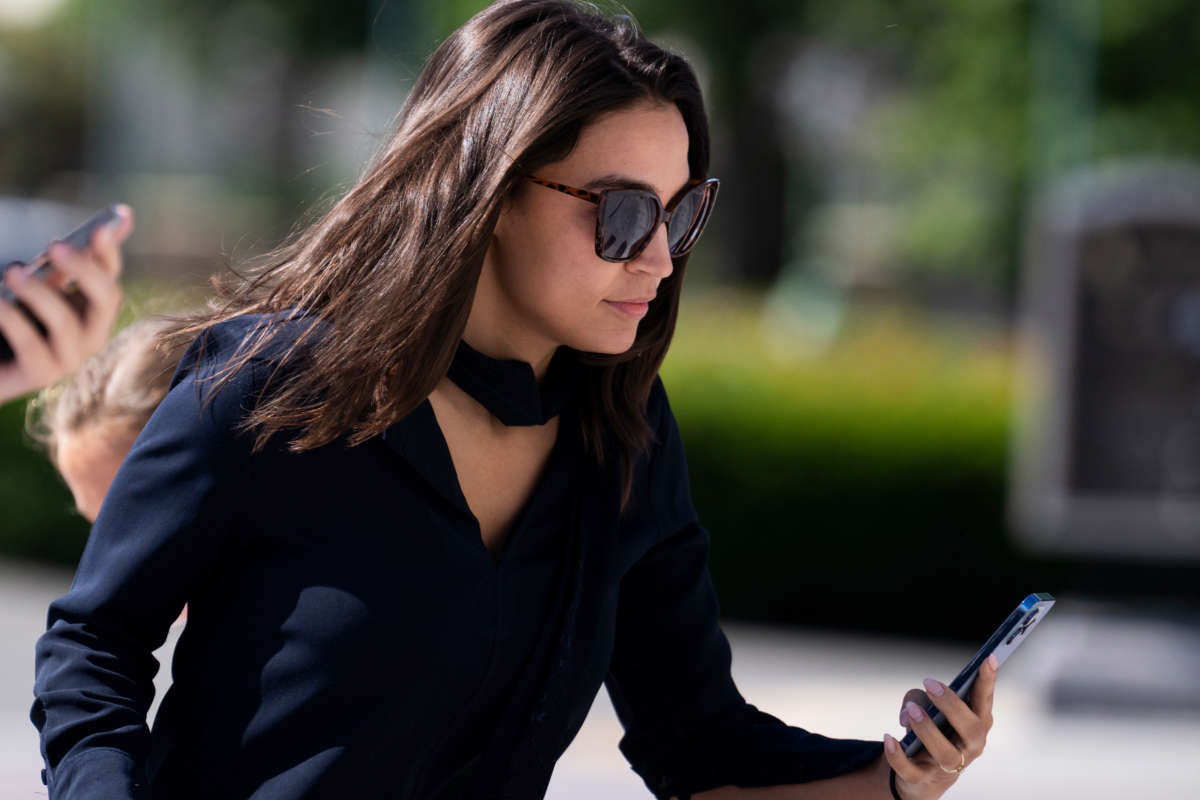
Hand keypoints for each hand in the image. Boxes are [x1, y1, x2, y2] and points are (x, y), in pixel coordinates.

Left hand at [0, 205, 131, 402]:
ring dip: (39, 293)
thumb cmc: (16, 316)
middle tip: (56, 246)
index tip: (101, 228)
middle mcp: (92, 334)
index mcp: (95, 309)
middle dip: (85, 270)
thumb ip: (65, 262)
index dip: (109, 252)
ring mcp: (70, 358)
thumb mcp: (41, 283)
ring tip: (13, 271)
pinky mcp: (41, 375)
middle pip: (107, 299)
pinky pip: (31, 343)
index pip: (111, 276)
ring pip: (66, 322)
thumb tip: (109, 220)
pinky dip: (11, 319)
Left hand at [882, 652, 997, 799]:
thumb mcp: (927, 708)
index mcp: (977, 724)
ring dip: (927, 730)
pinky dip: (898, 755)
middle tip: (929, 683)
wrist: (922, 776)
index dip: (988, 680)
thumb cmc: (932, 731)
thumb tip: (910, 709)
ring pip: (945, 753)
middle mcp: (969, 747)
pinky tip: (888, 738)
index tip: (989, 657)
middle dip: (951, 704)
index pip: (985, 701)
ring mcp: (949, 767)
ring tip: (911, 711)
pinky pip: (911, 771)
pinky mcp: (923, 780)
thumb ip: (919, 699)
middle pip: (971, 727)